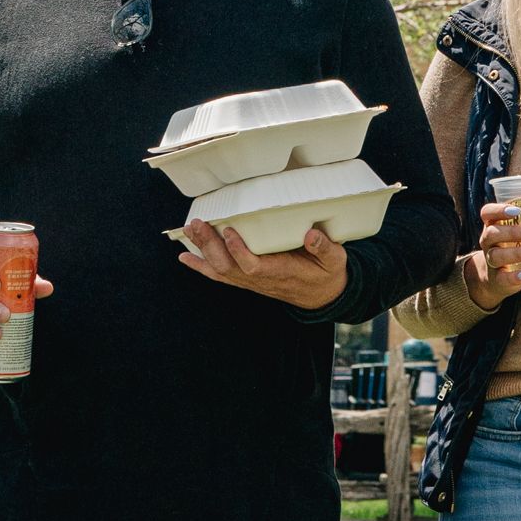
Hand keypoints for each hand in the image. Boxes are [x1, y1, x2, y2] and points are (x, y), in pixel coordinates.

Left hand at [177, 220, 351, 311]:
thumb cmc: (327, 274)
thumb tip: (312, 234)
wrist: (322, 296)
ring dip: (202, 251)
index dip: (238, 251)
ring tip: (189, 231)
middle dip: (210, 246)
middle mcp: (261, 280)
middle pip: (229, 267)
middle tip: (198, 224)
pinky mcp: (246, 280)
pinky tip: (185, 256)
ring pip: (221, 271)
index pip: (253, 266)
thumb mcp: (334, 261)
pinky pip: (219, 275)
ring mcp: (251, 282)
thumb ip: (325, 248)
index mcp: (281, 273)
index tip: (229, 231)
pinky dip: (201, 266)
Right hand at [463, 200, 520, 312]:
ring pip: (497, 255)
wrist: (496, 278)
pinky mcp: (496, 279)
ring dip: (518, 252)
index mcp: (495, 225)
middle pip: (493, 233)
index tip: (517, 210)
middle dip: (515, 231)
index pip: (487, 212)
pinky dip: (514, 277)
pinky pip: (502, 278)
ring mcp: (490, 261)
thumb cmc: (516, 248)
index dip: (499, 209)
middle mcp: (488, 241)